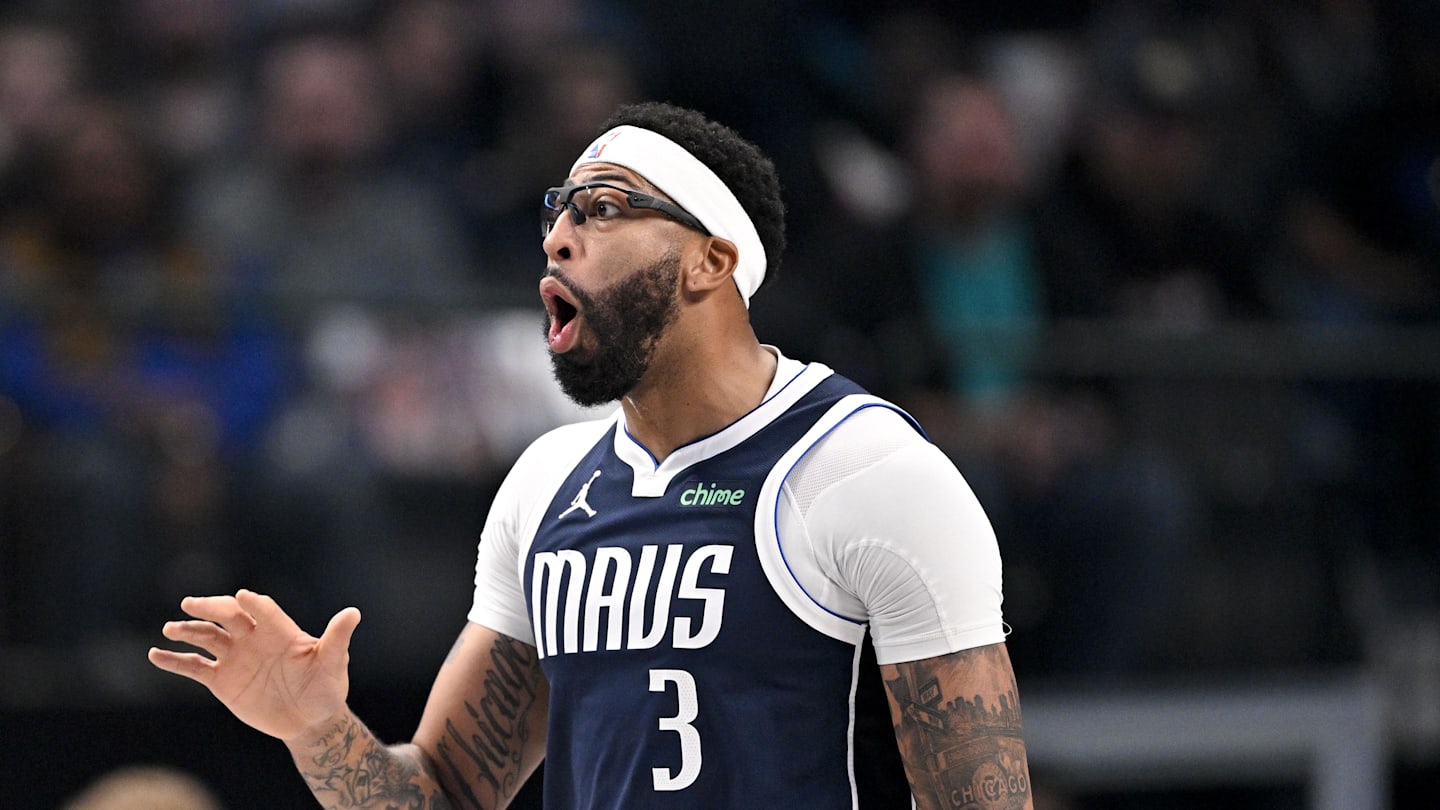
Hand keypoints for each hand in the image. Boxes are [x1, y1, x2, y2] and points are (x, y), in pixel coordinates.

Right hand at [148, 589, 361, 742]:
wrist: (309, 720)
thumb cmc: (326, 689)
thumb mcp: (332, 663)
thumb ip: (337, 639)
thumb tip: (354, 612)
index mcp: (280, 630)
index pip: (263, 610)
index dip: (254, 604)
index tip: (243, 597)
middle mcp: (254, 639)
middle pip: (229, 615)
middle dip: (211, 608)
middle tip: (191, 604)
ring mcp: (236, 658)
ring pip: (207, 637)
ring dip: (189, 631)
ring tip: (171, 629)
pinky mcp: (222, 680)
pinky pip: (194, 667)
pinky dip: (175, 661)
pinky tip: (156, 654)